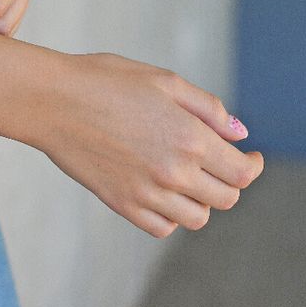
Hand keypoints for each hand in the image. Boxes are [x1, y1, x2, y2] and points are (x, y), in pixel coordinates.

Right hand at [36, 49, 265, 236]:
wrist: (52, 100)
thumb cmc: (105, 80)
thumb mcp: (162, 79)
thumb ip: (207, 108)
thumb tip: (240, 134)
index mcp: (190, 137)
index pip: (242, 173)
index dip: (253, 166)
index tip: (251, 157)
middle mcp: (175, 171)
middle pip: (226, 198)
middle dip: (229, 181)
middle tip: (219, 164)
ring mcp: (148, 193)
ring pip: (197, 218)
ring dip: (201, 200)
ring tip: (189, 177)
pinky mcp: (123, 205)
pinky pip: (164, 227)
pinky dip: (172, 216)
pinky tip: (163, 191)